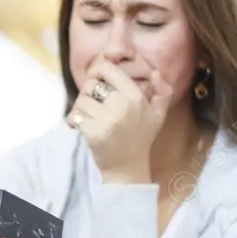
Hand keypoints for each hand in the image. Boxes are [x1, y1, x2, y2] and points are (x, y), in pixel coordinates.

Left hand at [66, 61, 172, 182]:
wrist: (128, 169)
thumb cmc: (141, 138)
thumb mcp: (159, 114)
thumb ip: (163, 91)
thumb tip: (154, 72)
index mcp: (136, 96)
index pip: (107, 69)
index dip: (96, 72)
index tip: (96, 81)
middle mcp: (122, 105)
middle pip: (90, 84)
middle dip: (87, 93)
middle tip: (92, 105)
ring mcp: (107, 119)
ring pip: (80, 100)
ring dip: (79, 108)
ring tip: (87, 117)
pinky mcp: (93, 133)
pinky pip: (74, 116)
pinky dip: (73, 121)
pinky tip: (79, 127)